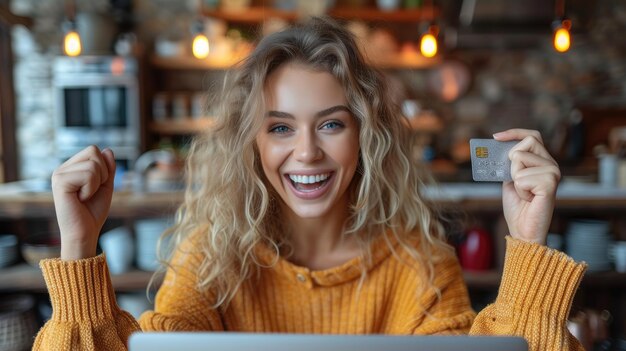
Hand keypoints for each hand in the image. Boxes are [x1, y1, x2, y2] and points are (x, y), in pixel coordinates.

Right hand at [51, 146, 115, 259]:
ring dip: (97, 183)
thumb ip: (108, 168)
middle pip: (94, 151)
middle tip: (91, 191)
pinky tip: (80, 199)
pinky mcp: (60, 182)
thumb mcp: (106, 186)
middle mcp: (62, 168)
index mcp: (71, 168)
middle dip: (102, 173)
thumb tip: (108, 150)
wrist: (85, 232)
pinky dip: (91, 189)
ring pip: (93, 164)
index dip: (104, 167)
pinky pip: (89, 175)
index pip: (94, 150)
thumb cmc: (93, 212)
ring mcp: (59, 174)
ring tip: (85, 196)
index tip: (96, 186)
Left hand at [493, 129, 560, 245]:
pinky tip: (528, 198)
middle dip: (511, 160)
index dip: (514, 133)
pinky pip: (521, 177)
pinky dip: (519, 189)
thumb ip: (509, 162)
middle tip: (515, 179)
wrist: (523, 230)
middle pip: (527, 142)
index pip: (532, 136)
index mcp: (543, 161)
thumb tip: (499, 145)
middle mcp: (552, 164)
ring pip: (520, 159)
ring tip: (524, 193)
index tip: (495, 137)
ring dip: (514, 178)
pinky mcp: (550, 184)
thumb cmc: (517, 206)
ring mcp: (554, 173)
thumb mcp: (509, 178)